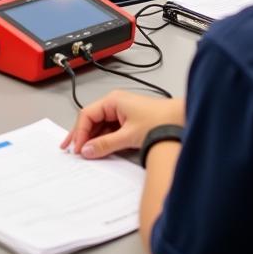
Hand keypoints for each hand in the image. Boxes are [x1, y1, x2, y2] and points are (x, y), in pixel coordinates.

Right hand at [60, 90, 185, 159]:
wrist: (181, 121)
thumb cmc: (160, 121)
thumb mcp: (128, 135)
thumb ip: (105, 144)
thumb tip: (87, 150)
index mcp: (113, 100)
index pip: (87, 115)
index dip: (79, 132)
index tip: (76, 148)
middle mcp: (116, 104)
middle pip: (92, 120)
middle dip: (82, 135)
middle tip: (71, 149)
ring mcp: (122, 113)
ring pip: (101, 126)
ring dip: (93, 139)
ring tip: (85, 153)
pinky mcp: (129, 122)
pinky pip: (110, 130)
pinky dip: (104, 140)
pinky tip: (99, 150)